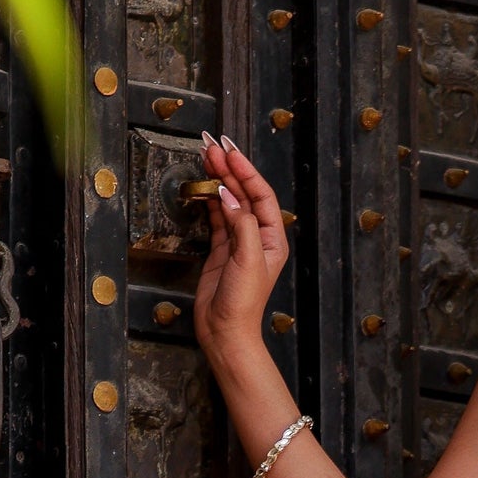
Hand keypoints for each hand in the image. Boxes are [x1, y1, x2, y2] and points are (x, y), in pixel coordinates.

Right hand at [192, 133, 290, 371]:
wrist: (225, 330)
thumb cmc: (243, 302)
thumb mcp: (247, 259)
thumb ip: (241, 224)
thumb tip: (228, 196)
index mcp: (272, 239)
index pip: (262, 195)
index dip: (246, 171)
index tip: (229, 151)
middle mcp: (258, 237)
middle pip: (244, 194)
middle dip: (229, 169)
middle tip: (211, 146)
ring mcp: (238, 242)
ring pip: (229, 202)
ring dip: (219, 180)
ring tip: (206, 157)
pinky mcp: (221, 250)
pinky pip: (217, 217)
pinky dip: (210, 200)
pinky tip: (204, 185)